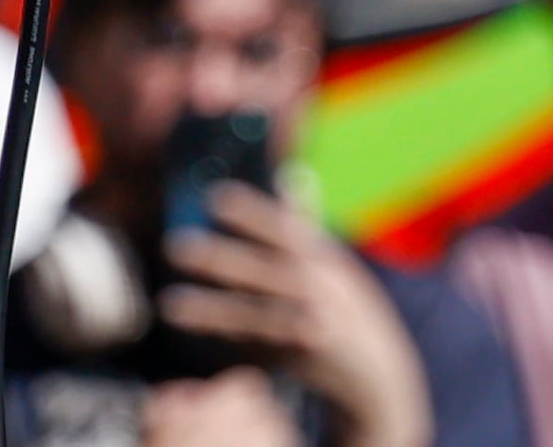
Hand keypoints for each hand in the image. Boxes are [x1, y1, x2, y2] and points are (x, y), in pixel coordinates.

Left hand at [168, 187, 432, 446]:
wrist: (382, 377)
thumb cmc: (350, 308)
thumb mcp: (335, 263)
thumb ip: (305, 224)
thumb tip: (288, 174)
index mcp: (325, 259)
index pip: (284, 229)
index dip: (252, 213)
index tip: (214, 196)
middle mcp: (321, 290)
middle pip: (263, 272)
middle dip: (221, 260)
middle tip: (175, 246)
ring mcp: (313, 327)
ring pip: (253, 316)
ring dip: (211, 311)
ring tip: (170, 305)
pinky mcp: (303, 360)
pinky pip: (257, 348)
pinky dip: (227, 342)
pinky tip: (196, 334)